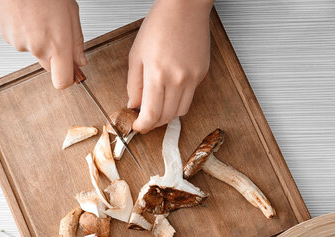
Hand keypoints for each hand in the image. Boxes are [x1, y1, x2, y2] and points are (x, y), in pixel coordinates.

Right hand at [0, 0, 85, 88]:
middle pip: (48, 66)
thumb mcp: (71, 12)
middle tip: (56, 31)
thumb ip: (76, 40)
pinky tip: (27, 14)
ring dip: (38, 38)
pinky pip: (20, 40)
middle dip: (54, 54)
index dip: (68, 78)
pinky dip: (24, 31)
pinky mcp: (6, 36)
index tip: (72, 73)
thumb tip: (79, 60)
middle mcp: (37, 48)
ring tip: (39, 15)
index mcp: (57, 44)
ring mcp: (19, 43)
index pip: (62, 81)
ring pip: (33, 50)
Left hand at [127, 0, 212, 132]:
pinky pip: (189, 97)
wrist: (184, 8)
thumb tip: (133, 105)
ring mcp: (192, 78)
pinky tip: (169, 90)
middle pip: (166, 117)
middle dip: (153, 123)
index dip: (143, 126)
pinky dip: (178, 100)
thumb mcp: (136, 55)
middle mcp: (177, 79)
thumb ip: (133, 84)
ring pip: (180, 112)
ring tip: (157, 107)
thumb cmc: (159, 25)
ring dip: (167, 115)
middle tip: (144, 119)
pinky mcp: (201, 74)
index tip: (137, 126)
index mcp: (157, 74)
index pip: (151, 114)